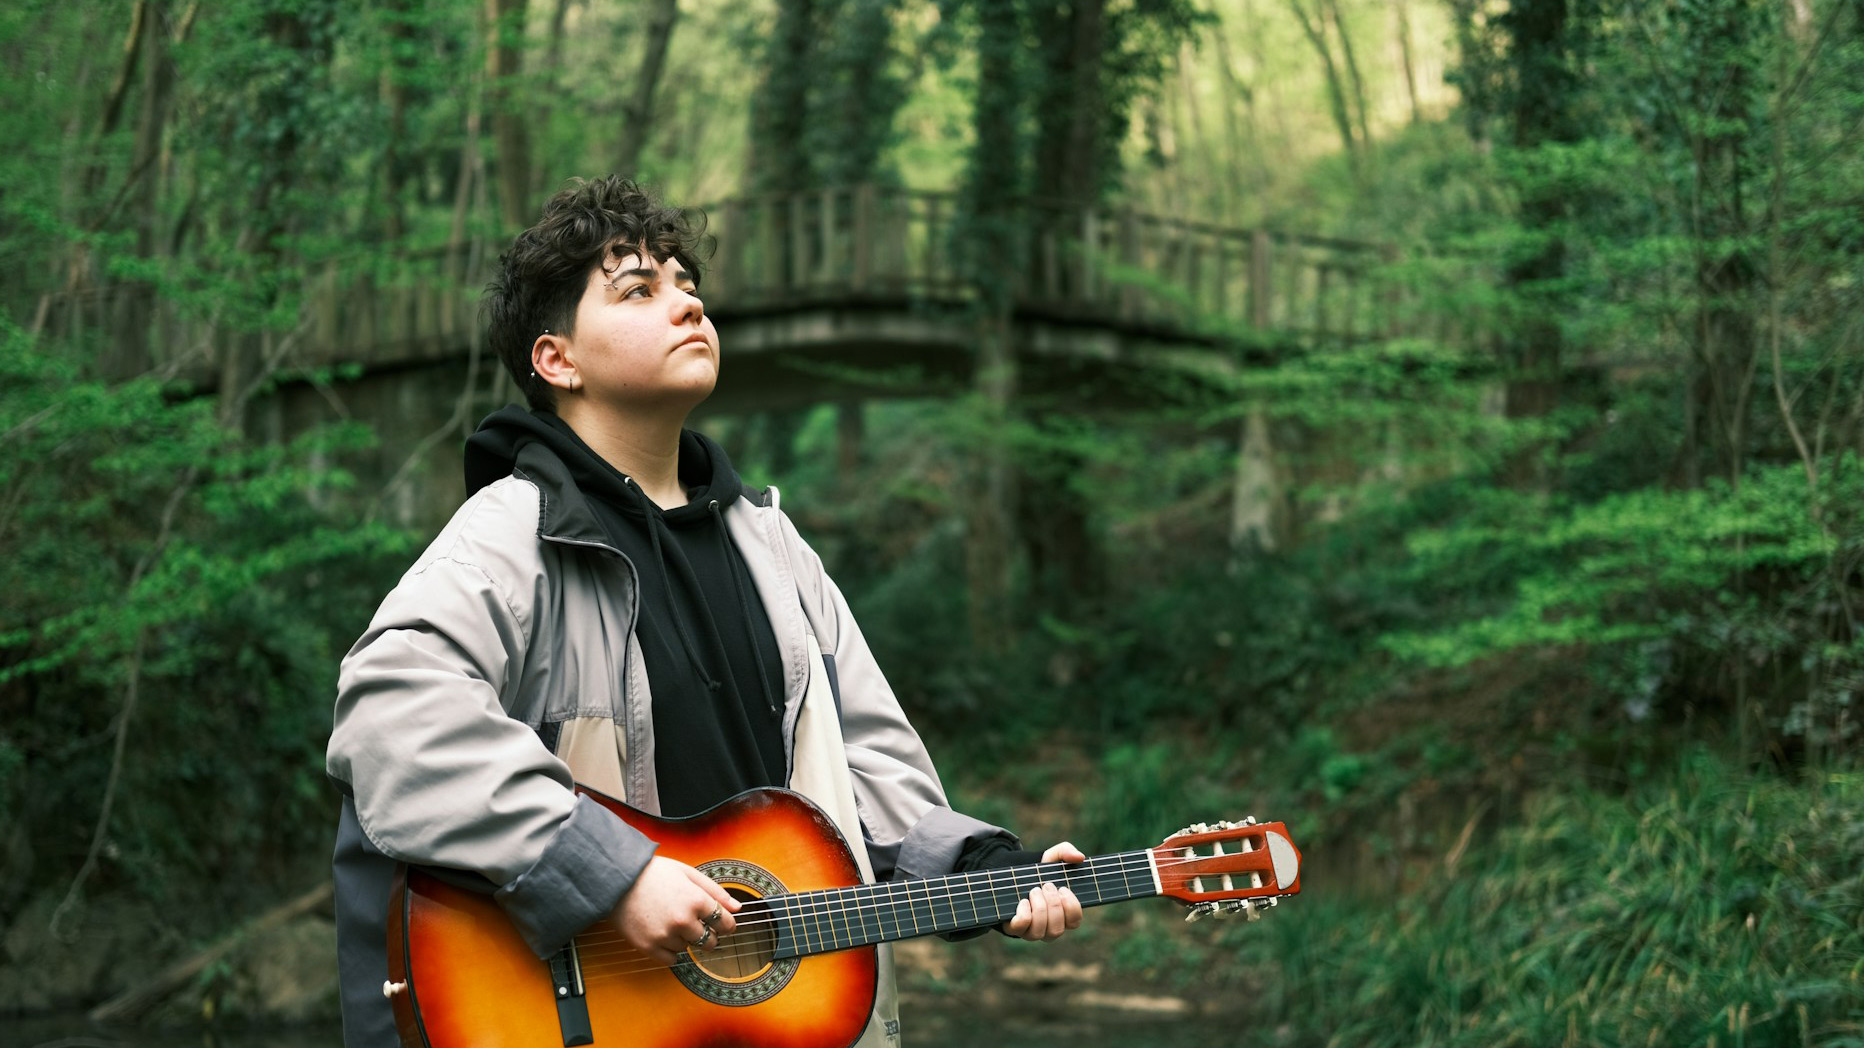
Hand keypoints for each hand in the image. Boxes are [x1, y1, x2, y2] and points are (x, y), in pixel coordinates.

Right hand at [612, 855, 741, 965]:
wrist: (618, 879)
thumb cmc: (654, 873)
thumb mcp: (688, 873)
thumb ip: (715, 891)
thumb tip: (738, 908)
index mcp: (696, 900)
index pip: (725, 923)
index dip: (727, 925)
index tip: (724, 925)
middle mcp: (683, 920)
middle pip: (709, 941)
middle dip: (709, 935)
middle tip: (698, 926)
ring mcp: (665, 935)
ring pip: (688, 948)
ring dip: (685, 939)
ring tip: (670, 921)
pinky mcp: (649, 947)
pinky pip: (671, 960)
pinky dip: (670, 951)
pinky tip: (663, 935)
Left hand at [1003, 842, 1085, 941]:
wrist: (1013, 876)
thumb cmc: (1039, 871)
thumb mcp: (1052, 857)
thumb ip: (1067, 852)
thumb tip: (1080, 857)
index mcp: (1063, 915)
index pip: (1075, 922)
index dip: (1071, 907)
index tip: (1063, 888)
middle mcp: (1049, 927)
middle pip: (1057, 929)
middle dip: (1053, 905)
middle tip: (1046, 886)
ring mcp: (1032, 931)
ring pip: (1040, 932)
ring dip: (1039, 908)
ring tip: (1034, 890)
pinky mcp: (1014, 928)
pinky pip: (1021, 928)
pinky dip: (1023, 914)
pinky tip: (1023, 901)